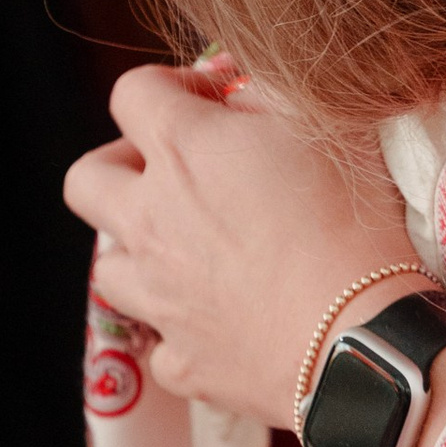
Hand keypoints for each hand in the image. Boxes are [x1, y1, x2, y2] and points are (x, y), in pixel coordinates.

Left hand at [63, 65, 414, 423]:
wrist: (360, 338)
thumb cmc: (354, 221)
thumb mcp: (330, 124)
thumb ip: (272, 92)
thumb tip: (240, 91)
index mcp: (184, 149)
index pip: (133, 92)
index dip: (170, 87)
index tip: (212, 102)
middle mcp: (151, 220)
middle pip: (86, 180)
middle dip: (118, 166)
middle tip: (172, 172)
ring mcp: (157, 296)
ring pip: (109, 265)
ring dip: (141, 251)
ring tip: (194, 250)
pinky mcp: (180, 359)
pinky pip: (161, 342)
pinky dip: (184, 329)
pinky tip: (225, 321)